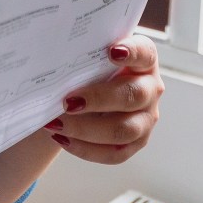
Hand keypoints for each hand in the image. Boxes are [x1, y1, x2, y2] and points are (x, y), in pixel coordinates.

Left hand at [44, 35, 162, 163]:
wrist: (88, 92)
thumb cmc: (90, 68)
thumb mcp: (90, 54)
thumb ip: (82, 49)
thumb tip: (52, 48)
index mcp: (144, 60)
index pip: (145, 53)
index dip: (131, 52)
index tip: (111, 52)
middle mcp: (150, 89)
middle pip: (134, 95)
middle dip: (98, 99)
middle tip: (68, 101)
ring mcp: (146, 119)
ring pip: (124, 129)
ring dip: (87, 129)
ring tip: (56, 123)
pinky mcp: (135, 143)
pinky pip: (114, 154)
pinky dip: (86, 149)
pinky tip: (63, 138)